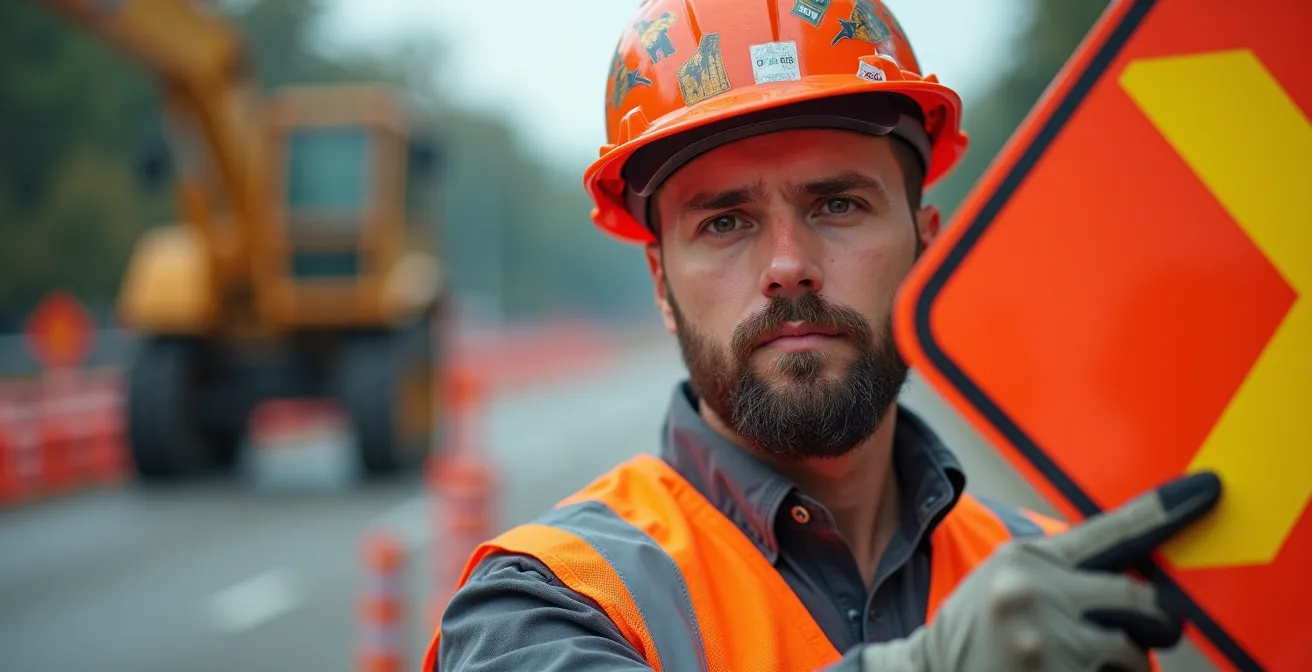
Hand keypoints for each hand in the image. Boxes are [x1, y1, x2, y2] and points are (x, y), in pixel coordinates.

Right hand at [859, 472, 1221, 671]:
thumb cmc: (974, 630)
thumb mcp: (1005, 579)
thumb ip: (1061, 571)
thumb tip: (1132, 579)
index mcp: (1029, 557)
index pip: (1112, 530)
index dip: (1167, 511)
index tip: (1210, 490)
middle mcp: (1038, 592)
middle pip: (1143, 605)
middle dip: (1146, 627)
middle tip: (1117, 637)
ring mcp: (1047, 642)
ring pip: (1134, 655)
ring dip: (1115, 666)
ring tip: (1064, 662)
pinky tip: (1057, 671)